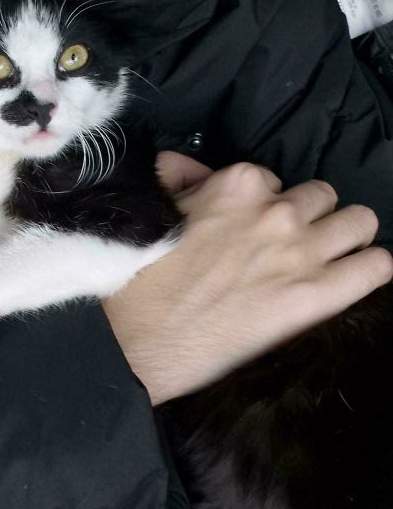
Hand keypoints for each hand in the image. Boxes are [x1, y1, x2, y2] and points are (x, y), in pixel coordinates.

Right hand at [102, 152, 392, 404]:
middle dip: (305, 218)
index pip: (275, 181)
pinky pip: (377, 267)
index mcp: (236, 184)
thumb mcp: (155, 211)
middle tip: (284, 246)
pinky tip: (347, 279)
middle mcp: (275, 211)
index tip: (248, 230)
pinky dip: (367, 270)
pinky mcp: (317, 296)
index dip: (262, 206)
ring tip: (322, 259)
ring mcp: (301, 252)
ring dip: (343, 237)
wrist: (138, 342)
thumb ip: (180, 177)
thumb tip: (195, 166)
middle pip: (321, 196)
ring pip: (360, 222)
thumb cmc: (138, 280)